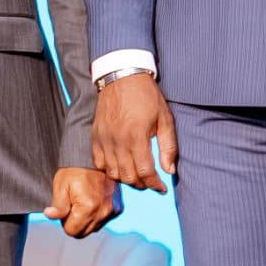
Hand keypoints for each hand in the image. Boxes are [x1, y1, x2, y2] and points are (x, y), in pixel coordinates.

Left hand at [44, 166, 119, 237]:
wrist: (92, 160)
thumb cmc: (74, 171)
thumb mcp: (61, 186)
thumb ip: (57, 205)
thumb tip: (50, 215)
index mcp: (89, 208)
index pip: (72, 231)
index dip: (65, 221)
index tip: (66, 208)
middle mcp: (104, 211)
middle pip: (83, 233)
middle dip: (75, 222)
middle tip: (73, 205)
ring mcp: (113, 210)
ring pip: (93, 228)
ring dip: (86, 219)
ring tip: (83, 201)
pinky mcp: (118, 208)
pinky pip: (103, 221)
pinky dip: (96, 215)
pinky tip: (92, 201)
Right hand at [92, 74, 177, 194]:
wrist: (122, 78)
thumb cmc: (146, 97)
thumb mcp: (165, 119)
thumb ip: (168, 146)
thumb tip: (170, 170)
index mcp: (136, 136)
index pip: (144, 171)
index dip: (154, 183)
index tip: (160, 187)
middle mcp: (117, 141)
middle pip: (127, 176)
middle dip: (141, 183)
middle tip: (150, 180)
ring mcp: (104, 140)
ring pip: (112, 172)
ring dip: (125, 178)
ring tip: (136, 175)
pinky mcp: (95, 137)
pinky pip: (98, 163)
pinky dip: (109, 169)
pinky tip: (119, 166)